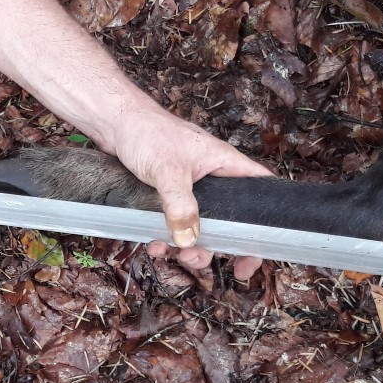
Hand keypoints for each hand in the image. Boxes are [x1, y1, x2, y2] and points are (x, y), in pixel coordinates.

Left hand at [104, 108, 272, 280]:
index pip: (262, 192)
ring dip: (189, 247)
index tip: (262, 249)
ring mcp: (191, 190)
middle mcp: (212, 179)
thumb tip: (189, 240)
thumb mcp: (169, 171)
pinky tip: (155, 245)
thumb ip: (181, 205)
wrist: (115, 124)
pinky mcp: (168, 197)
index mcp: (225, 165)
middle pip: (230, 221)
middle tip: (202, 259)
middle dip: (219, 246)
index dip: (267, 222)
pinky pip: (176, 226)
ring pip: (201, 228)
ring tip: (174, 254)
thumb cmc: (147, 132)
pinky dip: (167, 240)